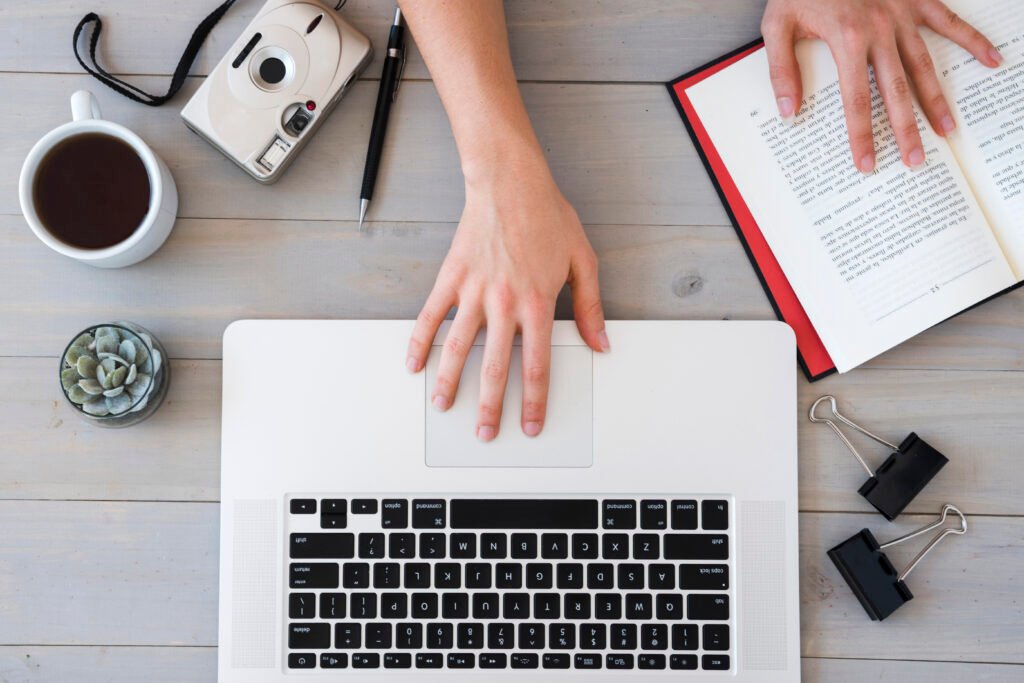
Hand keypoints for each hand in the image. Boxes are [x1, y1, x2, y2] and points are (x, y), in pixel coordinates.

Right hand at [406, 152, 607, 440]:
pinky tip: (414, 364)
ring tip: (445, 406)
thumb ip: (590, 307)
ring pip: (458, 348)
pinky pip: (432, 316)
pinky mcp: (452, 278)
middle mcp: (504, 303)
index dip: (534, 401)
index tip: (531, 424)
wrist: (510, 183)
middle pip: (496, 367)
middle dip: (491, 406)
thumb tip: (599, 342)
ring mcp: (474, 292)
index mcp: (538, 304)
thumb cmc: (547, 217)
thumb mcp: (582, 261)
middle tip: (486, 432)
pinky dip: (420, 341)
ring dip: (451, 382)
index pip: (537, 365)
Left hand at [761, 0, 1001, 171]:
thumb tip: (788, 111)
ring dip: (937, 99)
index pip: (856, 100)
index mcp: (846, 39)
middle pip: (896, 90)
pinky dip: (972, 40)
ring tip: (948, 130)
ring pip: (924, 64)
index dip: (862, 135)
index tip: (868, 163)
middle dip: (906, 129)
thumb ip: (781, 68)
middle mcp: (880, 30)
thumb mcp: (777, 23)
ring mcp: (902, 13)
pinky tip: (992, 60)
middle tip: (915, 161)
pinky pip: (949, 20)